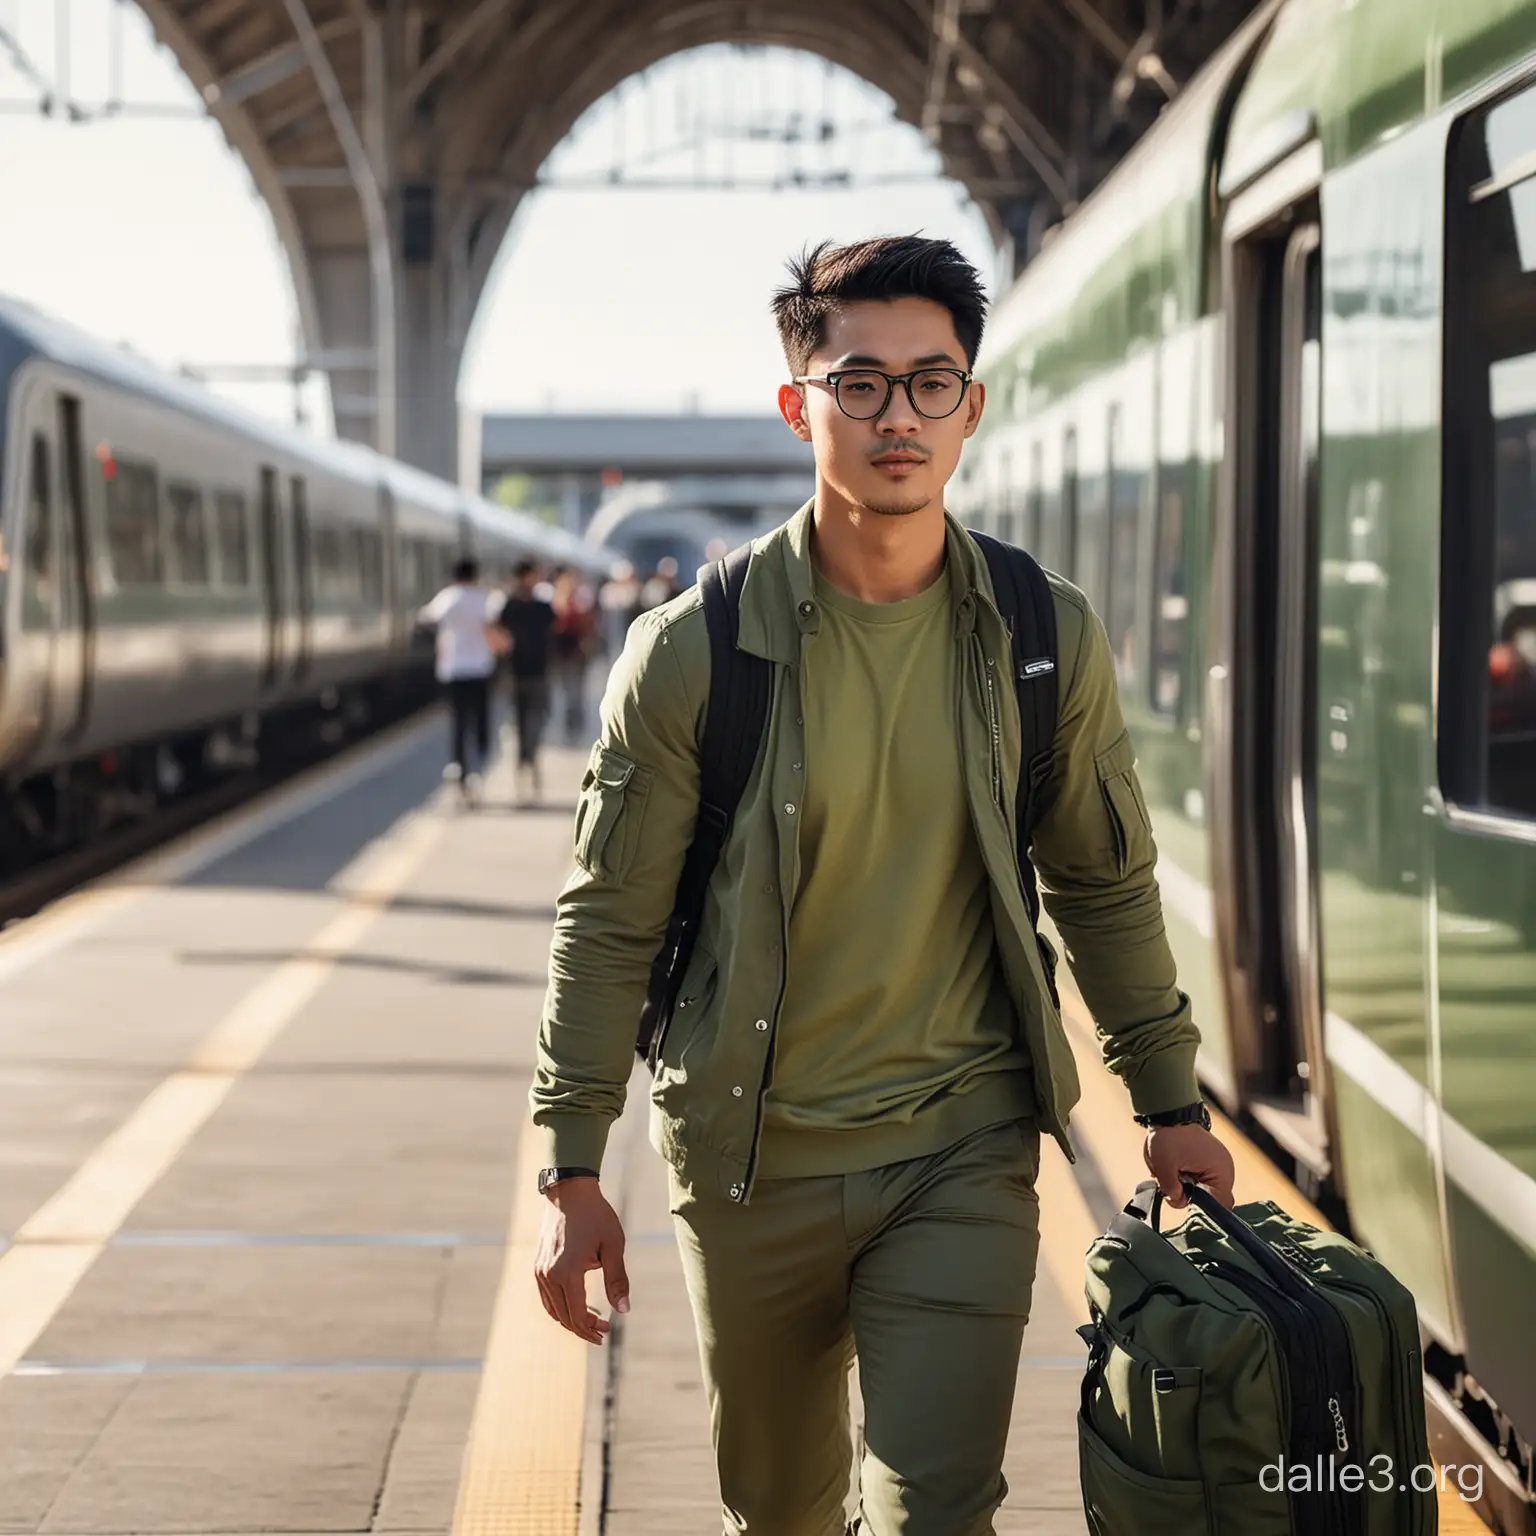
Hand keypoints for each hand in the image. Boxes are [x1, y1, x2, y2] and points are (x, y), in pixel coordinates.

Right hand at [534, 1178, 629, 1342]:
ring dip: (571, 1319)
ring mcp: (540, 1271)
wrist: (570, 1192)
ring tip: (592, 1321)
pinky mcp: (538, 1265)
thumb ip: (617, 1280)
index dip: (591, 1329)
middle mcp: (549, 1275)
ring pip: (553, 1309)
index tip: (607, 1332)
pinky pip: (546, 1297)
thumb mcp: (613, 1246)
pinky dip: (560, 1307)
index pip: (577, 1315)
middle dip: (583, 1329)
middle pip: (564, 1317)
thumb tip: (624, 1311)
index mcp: (567, 1272)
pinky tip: (576, 1306)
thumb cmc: (596, 1216)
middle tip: (603, 1330)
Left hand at [1143, 1124, 1236, 1209]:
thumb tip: (1177, 1200)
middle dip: (1189, 1194)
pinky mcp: (1210, 1162)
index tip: (1183, 1198)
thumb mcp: (1164, 1165)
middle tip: (1173, 1181)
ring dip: (1186, 1185)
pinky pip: (1201, 1180)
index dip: (1201, 1207)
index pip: (1220, 1205)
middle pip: (1210, 1199)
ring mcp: (1218, 1166)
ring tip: (1173, 1170)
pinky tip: (1176, 1168)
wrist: (1169, 1113)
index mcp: (1221, 1172)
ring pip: (1203, 1190)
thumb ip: (1171, 1189)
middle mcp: (1225, 1171)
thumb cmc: (1170, 1136)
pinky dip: (1187, 1178)